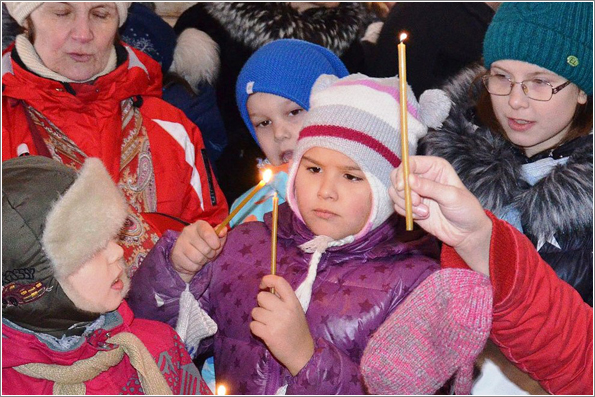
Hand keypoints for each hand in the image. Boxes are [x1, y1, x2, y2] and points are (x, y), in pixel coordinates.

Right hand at [171, 220, 226, 282]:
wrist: (186, 257)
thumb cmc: (203, 247)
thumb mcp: (215, 240)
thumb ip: (220, 235)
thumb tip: (224, 230)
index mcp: (199, 225)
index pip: (206, 231)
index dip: (214, 240)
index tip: (216, 246)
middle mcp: (188, 232)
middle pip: (205, 249)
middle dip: (210, 254)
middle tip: (208, 254)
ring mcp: (180, 243)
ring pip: (198, 258)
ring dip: (203, 261)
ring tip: (201, 258)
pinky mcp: (176, 255)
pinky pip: (192, 266)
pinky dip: (196, 267)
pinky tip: (193, 262)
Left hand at [250, 275, 314, 375]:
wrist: (302, 353)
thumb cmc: (297, 330)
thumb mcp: (296, 310)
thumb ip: (283, 299)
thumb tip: (266, 289)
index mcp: (293, 302)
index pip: (279, 282)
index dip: (268, 279)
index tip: (263, 285)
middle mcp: (285, 310)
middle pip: (262, 297)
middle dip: (261, 304)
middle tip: (269, 313)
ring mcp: (276, 322)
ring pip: (255, 311)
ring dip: (258, 318)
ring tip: (268, 325)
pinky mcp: (269, 335)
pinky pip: (253, 325)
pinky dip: (256, 329)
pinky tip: (265, 332)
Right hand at [389, 156, 491, 274]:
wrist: (466, 232)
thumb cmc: (465, 209)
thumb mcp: (451, 196)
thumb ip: (430, 187)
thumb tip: (409, 179)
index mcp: (434, 167)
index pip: (410, 162)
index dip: (402, 173)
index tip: (401, 187)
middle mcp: (422, 176)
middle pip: (397, 176)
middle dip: (402, 191)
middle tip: (416, 202)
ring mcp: (415, 191)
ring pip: (395, 192)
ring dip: (407, 204)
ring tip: (425, 212)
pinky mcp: (411, 206)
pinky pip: (398, 206)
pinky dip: (407, 213)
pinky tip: (423, 216)